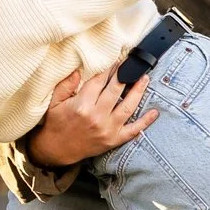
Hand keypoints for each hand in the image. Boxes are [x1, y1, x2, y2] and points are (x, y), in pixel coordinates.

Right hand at [28, 65, 155, 168]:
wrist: (57, 150)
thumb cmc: (56, 123)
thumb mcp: (54, 102)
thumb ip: (66, 84)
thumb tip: (79, 69)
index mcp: (82, 105)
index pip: (99, 81)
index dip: (109, 69)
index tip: (117, 60)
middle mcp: (96, 116)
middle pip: (116, 91)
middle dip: (125, 75)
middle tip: (133, 64)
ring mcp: (107, 129)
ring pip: (128, 107)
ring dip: (138, 92)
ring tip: (145, 78)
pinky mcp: (113, 140)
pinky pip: (133, 130)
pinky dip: (145, 122)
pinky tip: (154, 112)